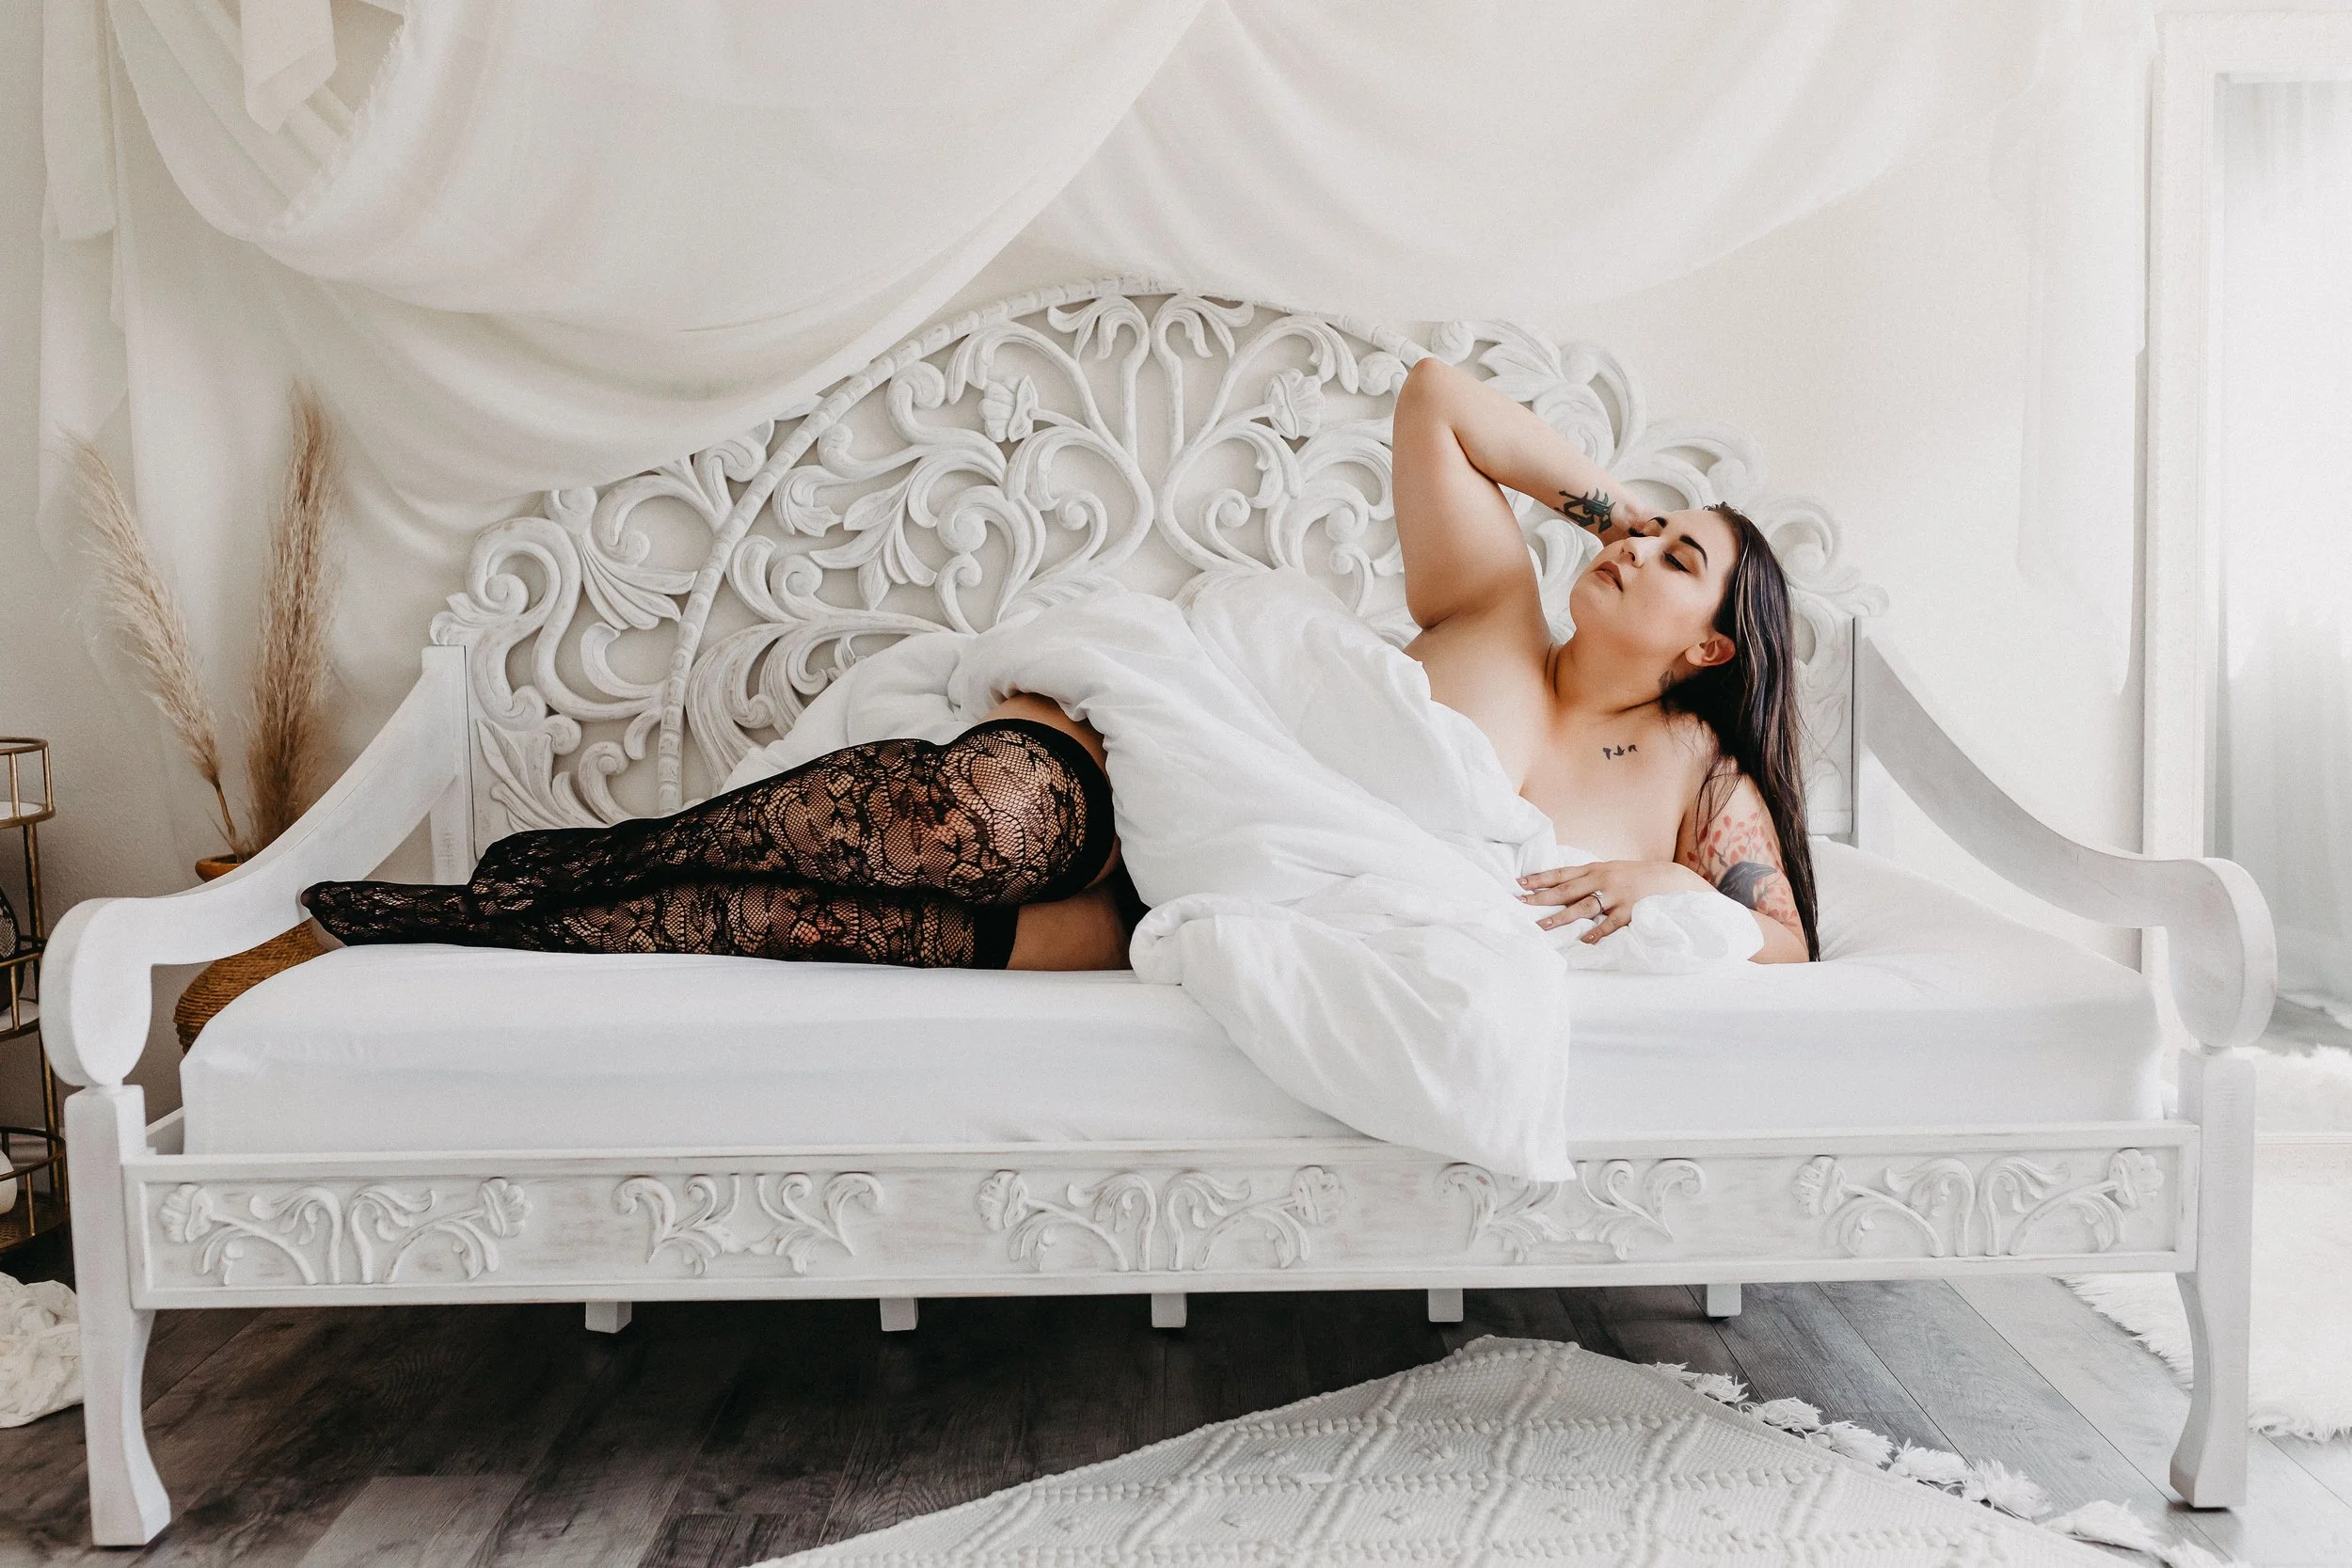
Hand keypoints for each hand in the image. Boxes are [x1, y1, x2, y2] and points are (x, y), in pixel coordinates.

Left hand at [1516, 859, 1708, 943]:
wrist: (1668, 878)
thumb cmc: (1635, 875)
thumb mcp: (1610, 869)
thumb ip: (1588, 876)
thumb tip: (1561, 884)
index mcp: (1596, 869)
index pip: (1562, 873)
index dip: (1540, 878)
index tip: (1520, 882)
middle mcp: (1603, 880)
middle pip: (1567, 890)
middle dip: (1542, 897)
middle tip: (1520, 903)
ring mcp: (1616, 896)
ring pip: (1584, 907)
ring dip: (1561, 917)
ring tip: (1542, 926)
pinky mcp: (1630, 911)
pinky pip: (1610, 924)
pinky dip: (1597, 932)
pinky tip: (1583, 940)